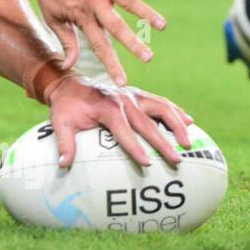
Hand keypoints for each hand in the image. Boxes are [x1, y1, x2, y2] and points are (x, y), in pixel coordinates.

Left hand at [29, 0, 165, 85]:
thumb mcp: (51, 16)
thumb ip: (66, 41)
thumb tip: (68, 67)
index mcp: (82, 16)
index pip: (98, 45)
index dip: (110, 64)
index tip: (122, 82)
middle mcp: (94, 1)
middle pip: (116, 26)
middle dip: (132, 43)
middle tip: (149, 57)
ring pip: (128, 0)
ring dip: (146, 12)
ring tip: (162, 25)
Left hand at [46, 76, 193, 167]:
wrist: (69, 84)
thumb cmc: (66, 107)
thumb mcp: (60, 122)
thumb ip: (64, 142)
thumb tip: (63, 164)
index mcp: (106, 107)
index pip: (124, 130)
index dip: (135, 147)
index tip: (148, 163)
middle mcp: (123, 99)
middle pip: (148, 122)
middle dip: (163, 142)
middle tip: (177, 159)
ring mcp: (133, 94)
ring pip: (161, 107)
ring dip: (177, 124)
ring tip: (189, 143)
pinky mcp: (138, 94)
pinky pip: (161, 102)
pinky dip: (176, 111)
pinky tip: (190, 122)